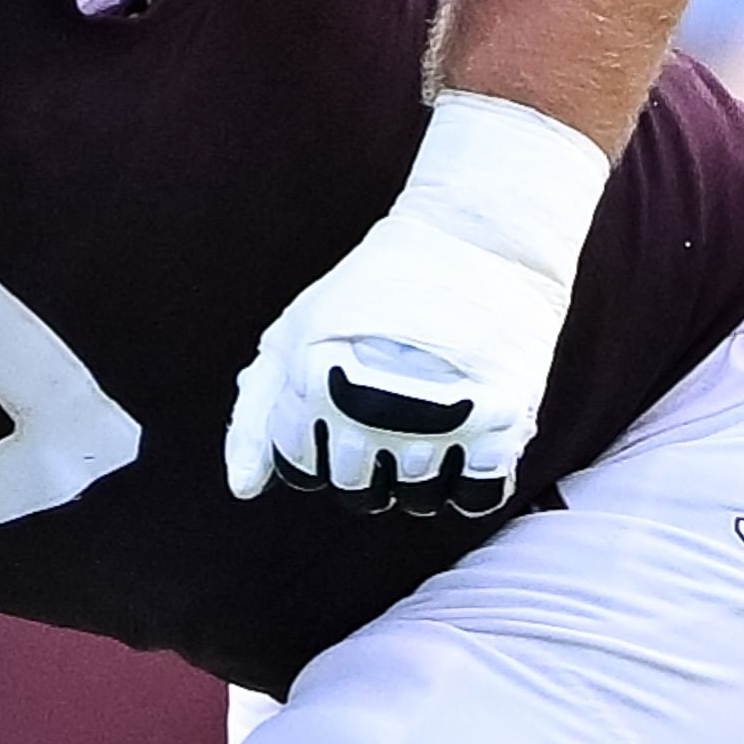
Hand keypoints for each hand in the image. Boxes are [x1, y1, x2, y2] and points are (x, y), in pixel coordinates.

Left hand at [225, 91, 609, 513]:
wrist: (477, 241)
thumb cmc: (374, 291)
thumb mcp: (296, 334)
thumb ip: (255, 415)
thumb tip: (243, 489)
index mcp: (314, 386)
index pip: (302, 469)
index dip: (318, 440)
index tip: (340, 397)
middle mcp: (372, 412)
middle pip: (357, 492)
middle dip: (365, 459)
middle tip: (388, 406)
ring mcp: (439, 424)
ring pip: (415, 502)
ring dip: (418, 471)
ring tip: (428, 418)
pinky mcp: (500, 425)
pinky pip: (472, 497)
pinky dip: (467, 480)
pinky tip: (464, 439)